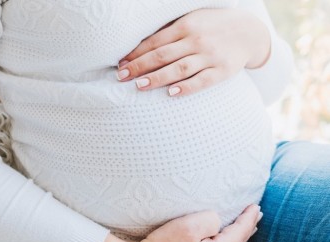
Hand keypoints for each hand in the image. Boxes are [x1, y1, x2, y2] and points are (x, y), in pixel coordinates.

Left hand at [117, 8, 270, 95]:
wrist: (249, 32)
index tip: (121, 65)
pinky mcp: (222, 70)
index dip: (136, 54)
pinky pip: (202, 81)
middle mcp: (196, 40)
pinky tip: (171, 93)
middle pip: (162, 55)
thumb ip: (170, 32)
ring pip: (179, 68)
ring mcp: (210, 55)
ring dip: (157, 78)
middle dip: (139, 66)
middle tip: (122, 77)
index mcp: (186, 26)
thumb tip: (140, 48)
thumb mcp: (192, 20)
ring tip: (139, 85)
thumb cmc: (212, 26)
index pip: (155, 42)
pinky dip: (186, 87)